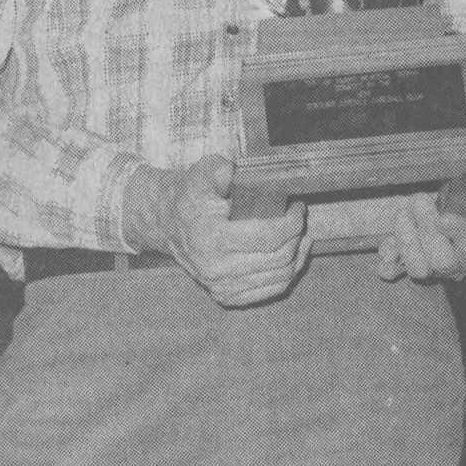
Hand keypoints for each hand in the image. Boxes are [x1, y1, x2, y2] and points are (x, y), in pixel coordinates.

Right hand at [122, 156, 309, 306]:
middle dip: (297, 236)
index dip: (292, 223)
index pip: (268, 237)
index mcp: (211, 238)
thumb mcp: (202, 172)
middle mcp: (215, 268)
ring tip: (301, 235)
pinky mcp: (226, 296)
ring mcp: (220, 287)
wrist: (165, 223)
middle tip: (299, 218)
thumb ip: (220, 169)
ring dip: (298, 255)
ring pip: (280, 277)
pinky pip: (271, 290)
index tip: (297, 207)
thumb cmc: (189, 195)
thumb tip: (235, 172)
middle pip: (279, 258)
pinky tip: (293, 255)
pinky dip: (288, 273)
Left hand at [375, 191, 465, 282]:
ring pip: (419, 269)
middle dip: (428, 231)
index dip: (459, 234)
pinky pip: (394, 272)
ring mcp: (431, 269)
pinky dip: (387, 260)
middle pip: (443, 262)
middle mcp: (458, 267)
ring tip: (404, 213)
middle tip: (421, 201)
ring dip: (407, 241)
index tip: (445, 217)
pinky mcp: (406, 266)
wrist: (449, 214)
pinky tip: (386, 245)